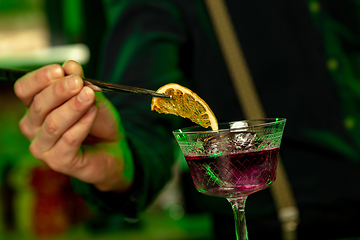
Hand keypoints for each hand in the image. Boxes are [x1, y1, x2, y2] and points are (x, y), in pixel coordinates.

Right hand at [14, 60, 133, 192]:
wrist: (114, 146)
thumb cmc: (97, 120)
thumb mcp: (91, 95)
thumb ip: (80, 82)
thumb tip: (70, 65)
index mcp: (35, 107)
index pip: (25, 90)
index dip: (39, 78)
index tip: (60, 70)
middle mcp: (33, 128)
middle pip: (39, 105)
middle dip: (59, 91)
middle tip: (78, 82)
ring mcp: (43, 147)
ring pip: (53, 123)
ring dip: (73, 107)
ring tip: (89, 96)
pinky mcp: (59, 162)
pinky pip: (69, 139)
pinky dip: (83, 123)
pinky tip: (93, 112)